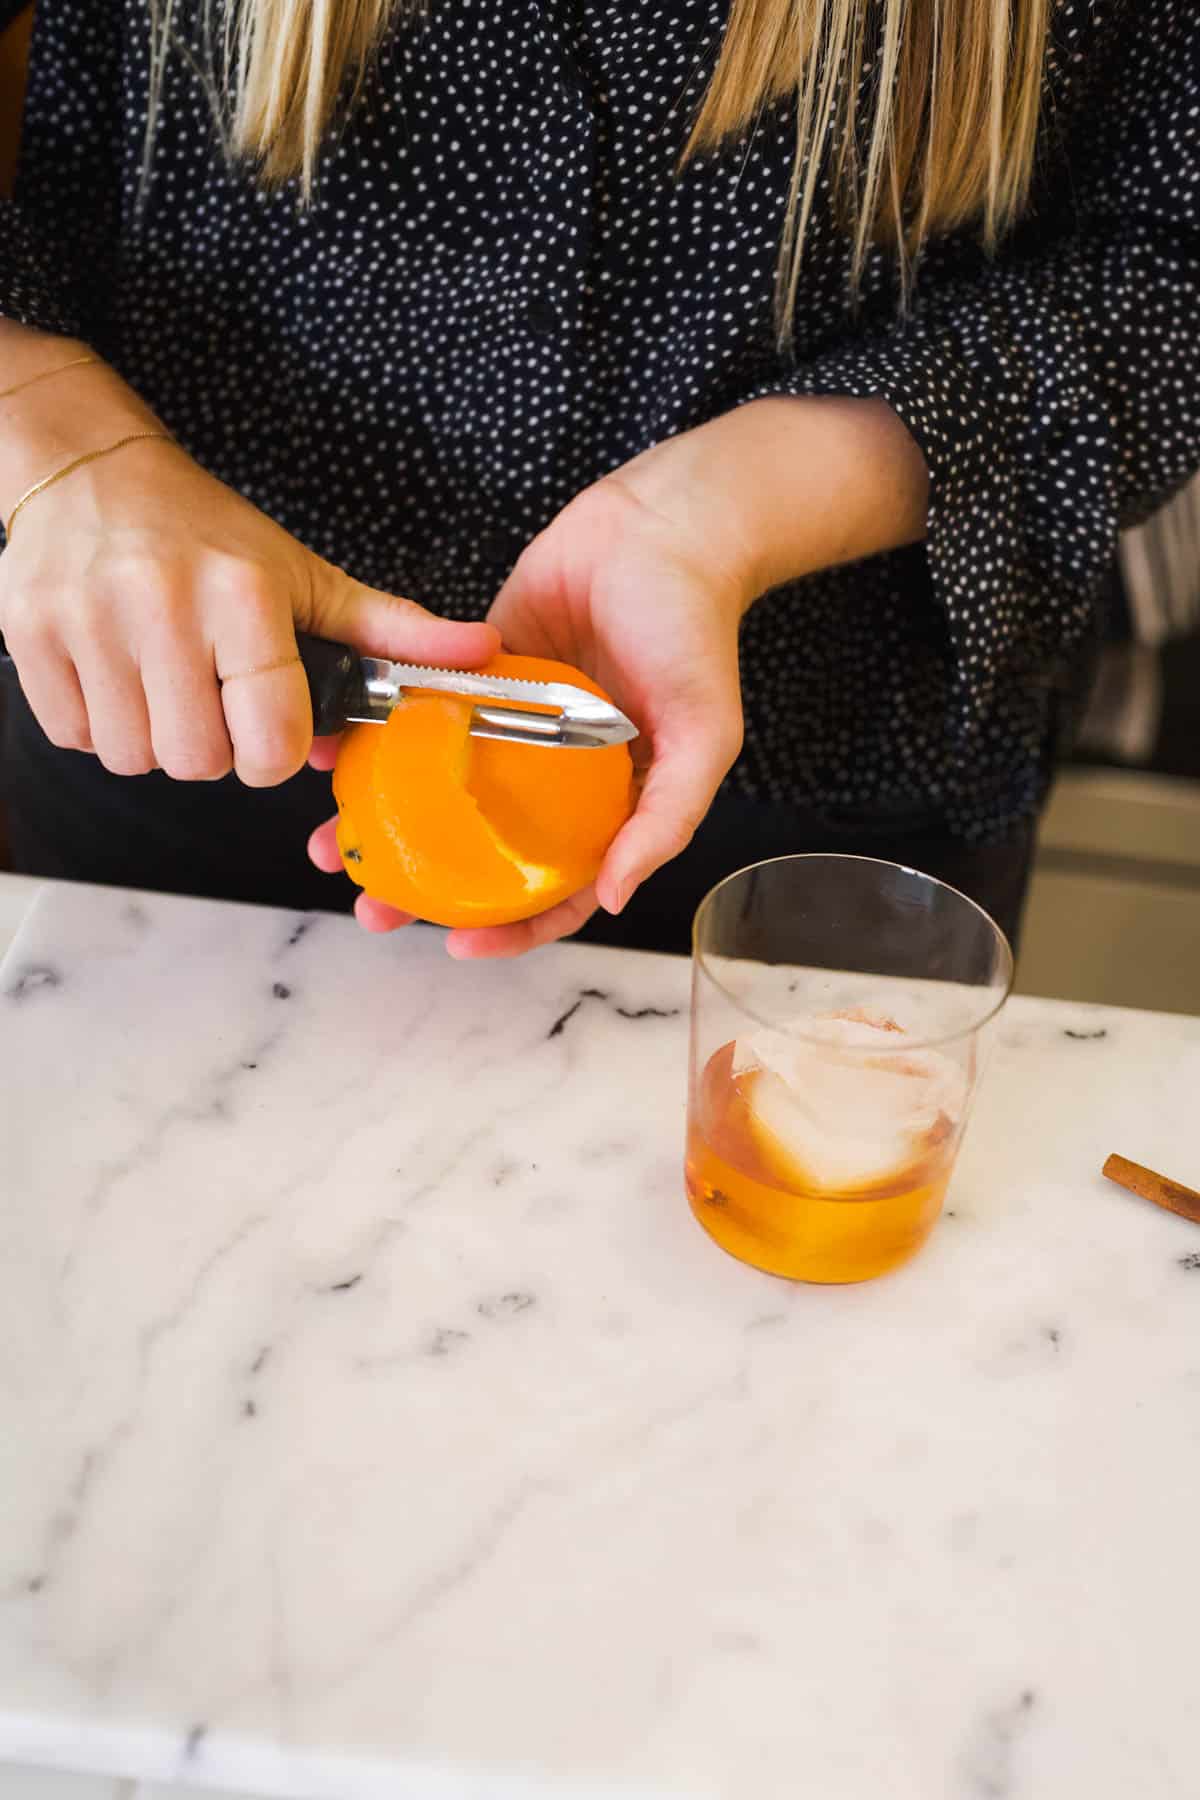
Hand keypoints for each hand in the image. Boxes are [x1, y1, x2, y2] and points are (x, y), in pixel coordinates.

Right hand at [0, 434, 496, 784]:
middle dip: (212, 750)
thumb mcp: (304, 573)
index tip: (268, 734)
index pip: (269, 735)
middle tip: (212, 704)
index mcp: (241, 594)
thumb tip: (477, 652)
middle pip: (197, 760)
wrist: (88, 470)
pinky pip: (72, 738)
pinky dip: (98, 727)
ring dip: (154, 742)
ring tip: (164, 686)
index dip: (273, 754)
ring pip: (133, 757)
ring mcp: (86, 622)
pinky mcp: (27, 635)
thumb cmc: (205, 534)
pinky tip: (118, 679)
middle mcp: (161, 605)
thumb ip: (390, 629)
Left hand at [307, 395, 926, 952]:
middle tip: (374, 905)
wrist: (661, 526)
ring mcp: (512, 730)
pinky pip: (425, 720)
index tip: (457, 945)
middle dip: (426, 890)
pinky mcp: (477, 677)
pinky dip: (384, 743)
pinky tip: (340, 759)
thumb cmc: (694, 633)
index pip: (559, 891)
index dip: (513, 930)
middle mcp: (555, 779)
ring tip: (336, 843)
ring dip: (389, 822)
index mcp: (610, 806)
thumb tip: (616, 899)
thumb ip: (666, 820)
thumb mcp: (704, 736)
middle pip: (484, 854)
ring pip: (443, 795)